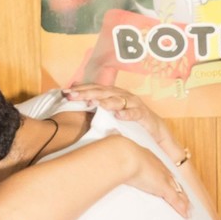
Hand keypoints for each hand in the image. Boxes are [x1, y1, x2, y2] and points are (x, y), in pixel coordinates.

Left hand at [64, 83, 179, 155]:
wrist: (155, 130)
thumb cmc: (130, 121)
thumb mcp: (110, 114)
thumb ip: (96, 107)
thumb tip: (76, 103)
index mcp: (113, 94)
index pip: (94, 89)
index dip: (80, 89)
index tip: (65, 92)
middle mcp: (123, 96)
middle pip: (103, 92)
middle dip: (86, 93)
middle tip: (72, 95)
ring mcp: (134, 104)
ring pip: (118, 100)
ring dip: (105, 101)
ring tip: (93, 102)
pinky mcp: (144, 115)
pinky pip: (135, 114)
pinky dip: (127, 114)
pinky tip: (119, 116)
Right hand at [105, 136, 189, 217]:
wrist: (122, 154)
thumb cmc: (117, 154)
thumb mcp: (116, 157)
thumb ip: (112, 160)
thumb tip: (102, 161)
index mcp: (149, 158)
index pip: (161, 171)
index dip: (167, 178)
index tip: (170, 183)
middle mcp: (158, 167)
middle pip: (173, 180)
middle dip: (179, 189)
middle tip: (185, 198)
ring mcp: (161, 177)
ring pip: (177, 190)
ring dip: (183, 200)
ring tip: (188, 209)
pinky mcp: (162, 187)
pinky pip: (175, 199)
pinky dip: (181, 207)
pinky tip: (186, 214)